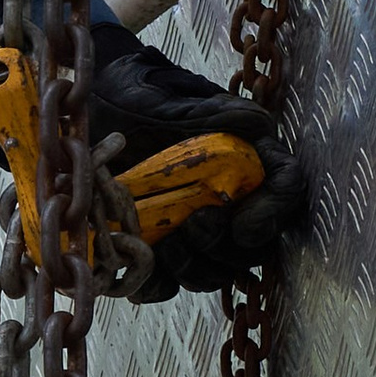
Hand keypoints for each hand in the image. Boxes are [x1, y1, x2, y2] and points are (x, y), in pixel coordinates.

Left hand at [88, 42, 309, 298]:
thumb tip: (259, 127)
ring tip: (165, 244)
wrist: (91, 101)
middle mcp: (227, 199)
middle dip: (225, 245)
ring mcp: (191, 226)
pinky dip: (155, 283)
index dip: (272, 216)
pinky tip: (138, 268)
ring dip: (194, 267)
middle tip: (194, 227)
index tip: (244, 227)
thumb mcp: (176, 99)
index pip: (284, 190)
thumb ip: (217, 115)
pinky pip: (165, 282)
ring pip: (213, 270)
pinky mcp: (155, 246)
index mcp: (246, 159)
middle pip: (252, 246)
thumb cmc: (137, 93)